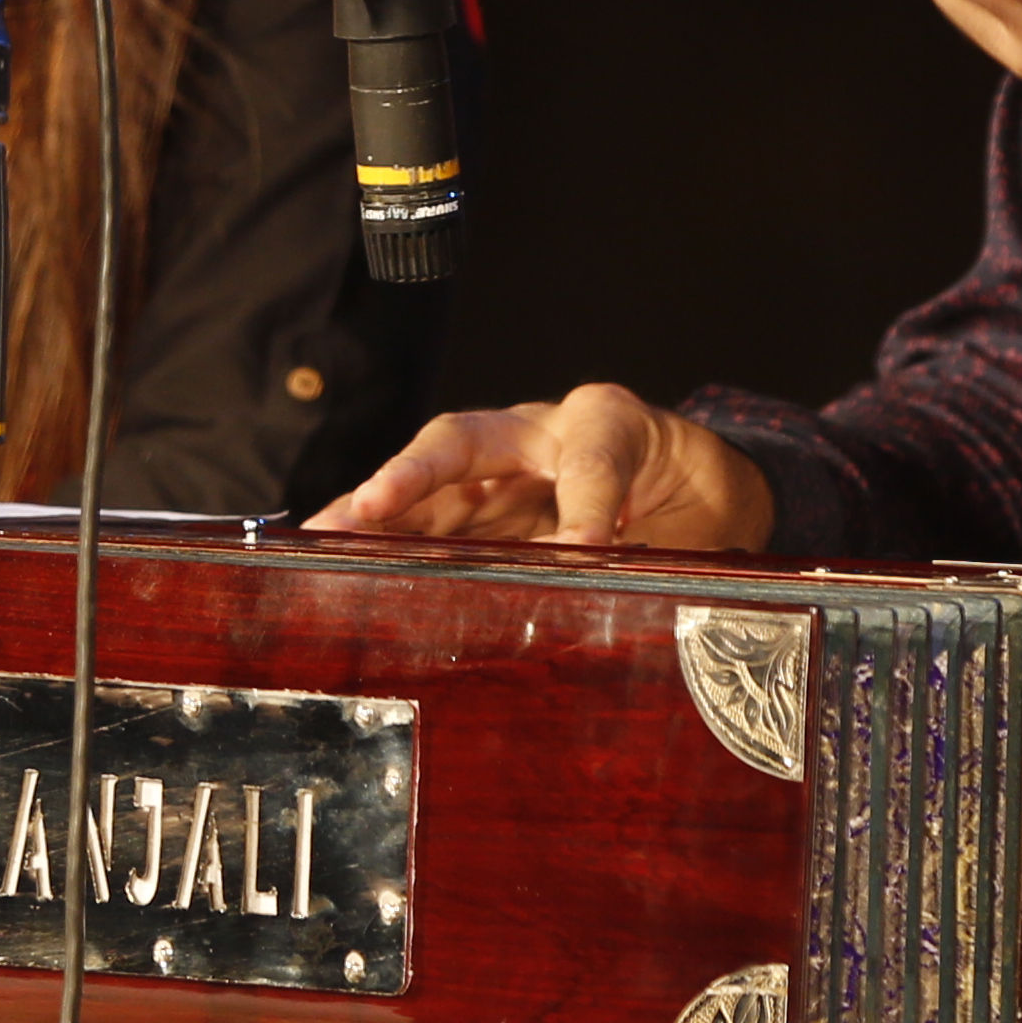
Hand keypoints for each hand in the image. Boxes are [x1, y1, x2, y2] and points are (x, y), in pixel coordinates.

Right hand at [311, 385, 775, 547]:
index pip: (593, 456)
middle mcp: (545, 431)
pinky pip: (429, 517)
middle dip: (412, 476)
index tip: (583, 550)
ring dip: (376, 514)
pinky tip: (338, 563)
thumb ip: (665, 559)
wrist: (702, 490)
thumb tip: (620, 598)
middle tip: (362, 512)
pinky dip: (387, 541)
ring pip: (432, 480)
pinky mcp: (483, 502)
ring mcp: (505, 465)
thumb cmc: (700, 503)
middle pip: (468, 442)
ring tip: (318, 544)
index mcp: (614, 423)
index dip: (587, 505)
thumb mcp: (703, 530)